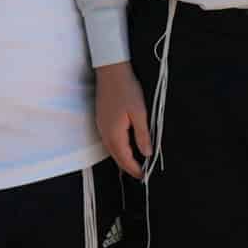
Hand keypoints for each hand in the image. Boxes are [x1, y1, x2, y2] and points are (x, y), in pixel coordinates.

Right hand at [95, 62, 151, 178]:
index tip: (144, 176)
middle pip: (115, 156)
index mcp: (114, 133)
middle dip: (127, 166)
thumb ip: (142, 135)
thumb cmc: (127, 89)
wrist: (111, 71)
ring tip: (134, 163)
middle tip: (140, 173)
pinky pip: (108, 140)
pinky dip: (117, 148)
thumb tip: (147, 154)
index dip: (134, 169)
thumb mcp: (140, 113)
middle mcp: (104, 133)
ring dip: (121, 158)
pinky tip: (124, 146)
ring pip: (111, 149)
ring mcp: (101, 126)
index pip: (124, 158)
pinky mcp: (101, 120)